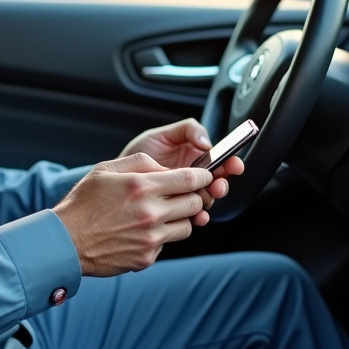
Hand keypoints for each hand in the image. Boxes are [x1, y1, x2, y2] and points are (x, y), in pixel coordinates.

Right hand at [53, 153, 213, 275]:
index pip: (190, 179)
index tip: (205, 175)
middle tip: (181, 194)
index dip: (203, 175)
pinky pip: (168, 243)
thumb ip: (141, 163)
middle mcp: (150, 213)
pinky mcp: (147, 257)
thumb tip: (167, 169)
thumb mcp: (106, 169)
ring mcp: (150, 238)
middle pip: (195, 203)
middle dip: (194, 196)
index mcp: (141, 187)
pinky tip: (141, 231)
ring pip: (187, 226)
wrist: (66, 241)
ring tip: (159, 213)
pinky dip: (161, 236)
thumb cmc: (83, 203)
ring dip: (180, 218)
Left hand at [119, 118, 243, 207]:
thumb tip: (206, 143)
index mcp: (195, 159)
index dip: (231, 163)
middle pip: (218, 182)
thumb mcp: (162, 135)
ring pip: (207, 200)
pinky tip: (197, 216)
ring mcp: (186, 196)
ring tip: (204, 198)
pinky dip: (198, 217)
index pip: (220, 161)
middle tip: (218, 185)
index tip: (234, 164)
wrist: (114, 177)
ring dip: (210, 200)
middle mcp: (193, 178)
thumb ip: (187, 131)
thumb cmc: (137, 153)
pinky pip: (192, 216)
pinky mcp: (176, 211)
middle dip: (222, 183)